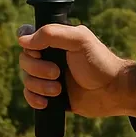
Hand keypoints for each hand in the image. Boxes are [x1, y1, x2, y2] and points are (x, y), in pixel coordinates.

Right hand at [16, 23, 135, 119]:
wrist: (112, 92)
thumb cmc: (99, 62)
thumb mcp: (79, 40)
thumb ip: (51, 34)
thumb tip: (23, 40)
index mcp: (55, 40)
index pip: (27, 35)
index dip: (27, 44)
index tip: (37, 52)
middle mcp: (49, 56)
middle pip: (24, 60)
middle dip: (37, 69)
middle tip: (57, 73)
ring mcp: (48, 76)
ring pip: (26, 79)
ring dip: (39, 86)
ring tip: (58, 90)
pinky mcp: (49, 95)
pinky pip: (29, 96)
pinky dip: (34, 99)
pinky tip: (47, 102)